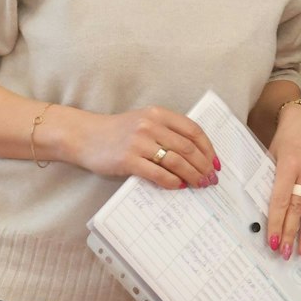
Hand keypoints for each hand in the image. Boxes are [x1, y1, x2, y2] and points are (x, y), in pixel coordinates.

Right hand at [69, 105, 217, 191]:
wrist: (84, 136)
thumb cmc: (117, 132)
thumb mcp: (144, 121)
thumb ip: (167, 132)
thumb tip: (195, 155)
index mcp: (159, 114)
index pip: (193, 131)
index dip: (208, 148)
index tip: (215, 162)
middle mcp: (151, 125)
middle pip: (188, 148)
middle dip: (203, 165)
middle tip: (210, 179)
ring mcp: (139, 142)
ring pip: (176, 161)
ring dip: (192, 175)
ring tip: (199, 184)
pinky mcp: (127, 160)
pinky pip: (157, 173)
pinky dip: (172, 182)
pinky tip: (179, 187)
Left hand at [264, 104, 300, 260]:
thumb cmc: (283, 139)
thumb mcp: (269, 155)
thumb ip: (268, 181)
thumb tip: (262, 213)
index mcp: (290, 163)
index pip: (282, 200)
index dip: (277, 223)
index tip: (272, 241)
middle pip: (299, 208)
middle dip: (292, 233)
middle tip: (285, 253)